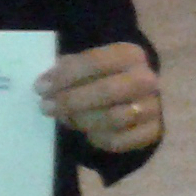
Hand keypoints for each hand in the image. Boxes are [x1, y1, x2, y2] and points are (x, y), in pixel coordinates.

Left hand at [37, 43, 162, 153]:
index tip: (41, 86)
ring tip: (64, 117)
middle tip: (46, 106)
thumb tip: (47, 83)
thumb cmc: (104, 75)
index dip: (65, 75)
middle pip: (107, 91)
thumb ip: (70, 68)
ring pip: (113, 118)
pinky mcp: (154, 133)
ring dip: (81, 120)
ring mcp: (154, 107)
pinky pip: (119, 140)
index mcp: (130, 54)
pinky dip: (97, 138)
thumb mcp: (90, 63)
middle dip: (71, 100)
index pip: (94, 62)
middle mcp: (147, 79)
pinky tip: (87, 132)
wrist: (139, 96)